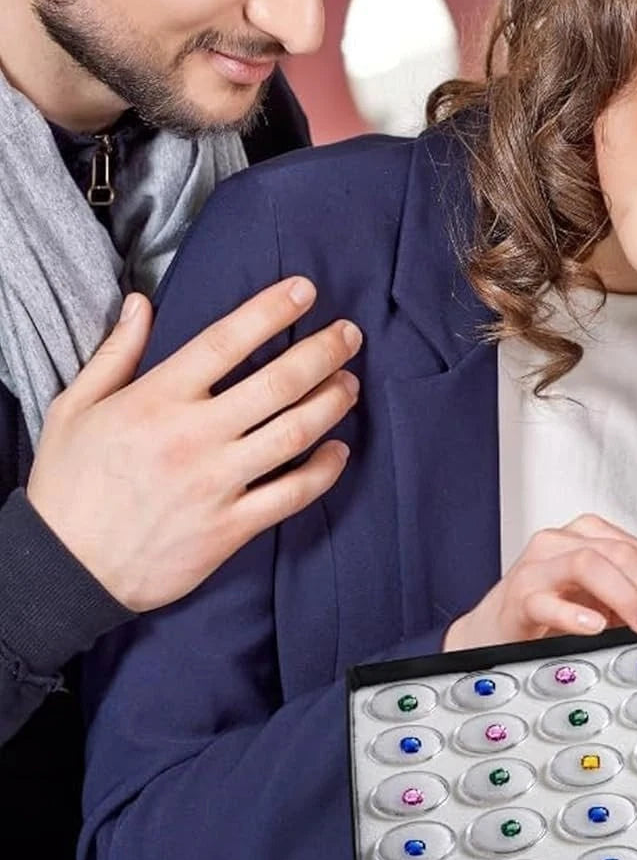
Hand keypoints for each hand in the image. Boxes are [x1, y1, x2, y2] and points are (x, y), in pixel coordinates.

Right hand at [27, 279, 360, 611]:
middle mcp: (194, 436)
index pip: (227, 340)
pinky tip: (339, 450)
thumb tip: (141, 303)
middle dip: (323, 351)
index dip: (273, 310)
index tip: (306, 290)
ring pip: (295, 433)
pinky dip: (324, 471)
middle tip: (349, 335)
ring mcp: (216, 483)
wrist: (63, 569)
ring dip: (332, 403)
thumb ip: (116, 353)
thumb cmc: (67, 485)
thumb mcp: (74, 408)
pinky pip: (292, 494)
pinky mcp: (230, 528)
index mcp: (157, 399)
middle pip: (278, 382)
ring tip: (350, 384)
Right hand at [444, 513, 636, 651]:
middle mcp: (567, 541)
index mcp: (594, 537)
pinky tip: (593, 626)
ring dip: (626, 596)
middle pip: (625, 552)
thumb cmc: (552, 615)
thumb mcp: (605, 606)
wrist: (492, 633)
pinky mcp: (518, 594)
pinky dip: (573, 612)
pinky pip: (545, 598)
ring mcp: (539, 565)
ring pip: (591, 562)